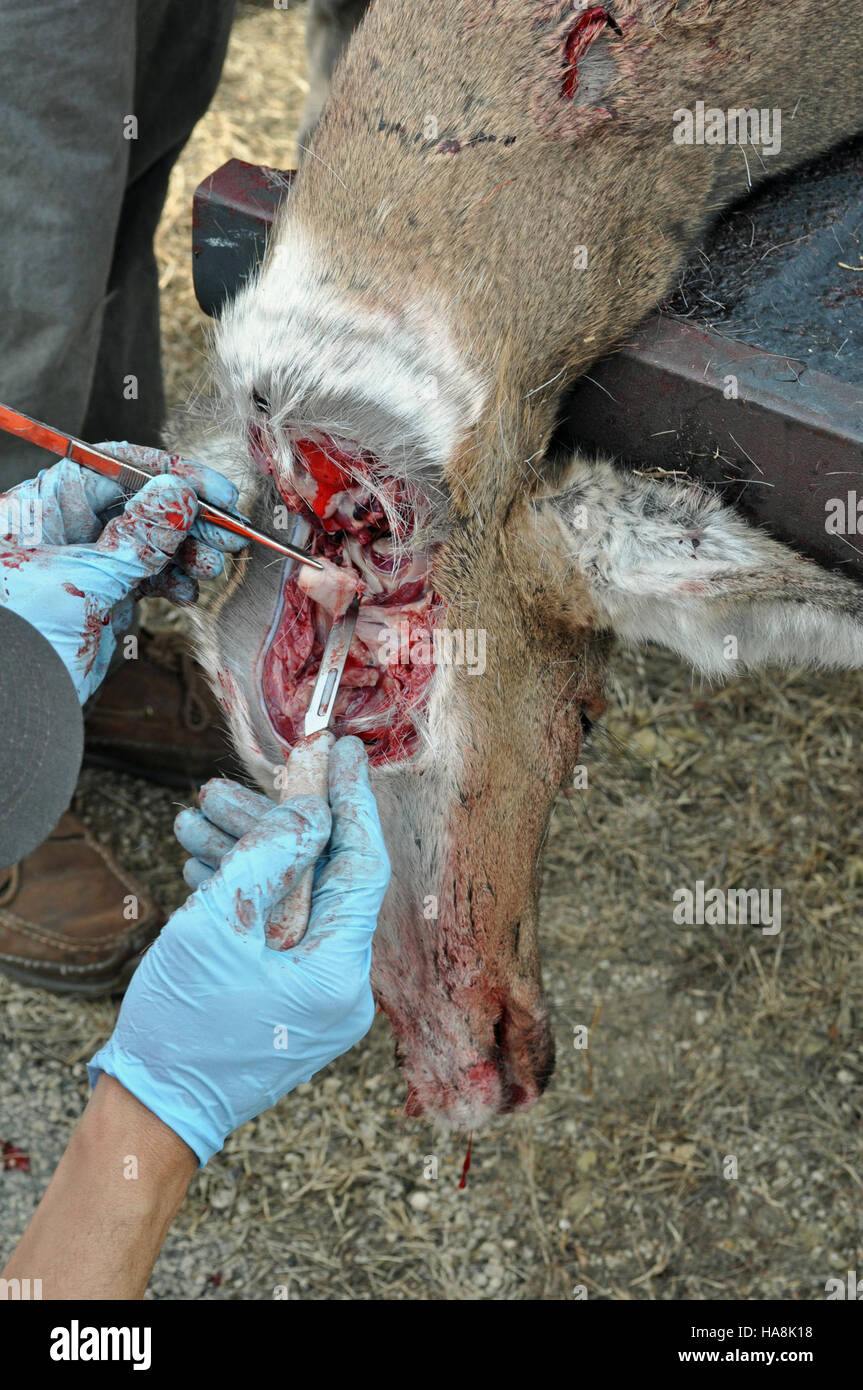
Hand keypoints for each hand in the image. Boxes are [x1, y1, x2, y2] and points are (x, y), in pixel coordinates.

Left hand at [0, 444, 245, 700]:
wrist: (11, 709)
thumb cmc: (20, 640)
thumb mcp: (84, 580)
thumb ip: (137, 537)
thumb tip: (179, 494)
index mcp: (43, 508)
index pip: (112, 467)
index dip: (167, 473)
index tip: (214, 489)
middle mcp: (64, 529)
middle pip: (138, 503)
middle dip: (187, 517)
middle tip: (229, 532)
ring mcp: (85, 563)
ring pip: (150, 542)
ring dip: (188, 552)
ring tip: (212, 566)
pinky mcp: (102, 597)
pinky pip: (148, 577)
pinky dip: (173, 583)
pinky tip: (186, 593)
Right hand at [88, 737, 389, 1164]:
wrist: (149, 1114)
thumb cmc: (180, 1028)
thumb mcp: (217, 926)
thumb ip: (269, 859)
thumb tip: (313, 813)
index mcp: (340, 972)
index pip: (362, 866)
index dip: (350, 800)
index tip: (340, 749)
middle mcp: (340, 985)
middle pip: (319, 877)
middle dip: (271, 826)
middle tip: (224, 787)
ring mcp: (313, 995)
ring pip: (290, 899)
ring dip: (246, 855)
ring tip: (194, 817)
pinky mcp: (285, 999)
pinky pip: (275, 929)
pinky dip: (243, 893)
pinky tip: (202, 861)